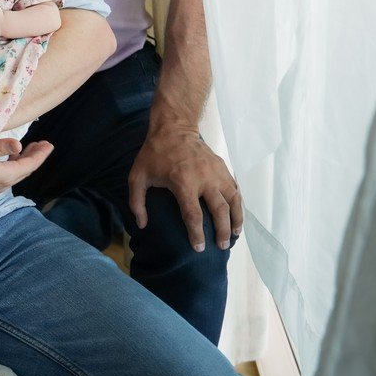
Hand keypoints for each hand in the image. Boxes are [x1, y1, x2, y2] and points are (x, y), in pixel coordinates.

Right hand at [0, 138, 53, 195]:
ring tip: (31, 149)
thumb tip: (19, 144)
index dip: (40, 155)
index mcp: (5, 175)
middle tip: (44, 145)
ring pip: (18, 173)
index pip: (29, 165)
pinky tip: (12, 157)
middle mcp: (4, 184)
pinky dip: (15, 164)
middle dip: (36, 157)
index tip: (49, 145)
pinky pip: (10, 175)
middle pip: (26, 169)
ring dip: (26, 160)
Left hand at [129, 124, 241, 251]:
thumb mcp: (137, 176)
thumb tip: (142, 225)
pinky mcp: (223, 167)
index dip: (197, 234)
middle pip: (219, 211)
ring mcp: (216, 172)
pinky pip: (235, 189)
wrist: (174, 127)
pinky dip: (238, 204)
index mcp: (183, 182)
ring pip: (233, 201)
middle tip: (221, 246)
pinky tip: (237, 215)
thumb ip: (137, 202)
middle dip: (222, 231)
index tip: (199, 248)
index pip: (194, 215)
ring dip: (236, 220)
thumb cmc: (154, 154)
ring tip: (235, 234)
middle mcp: (204, 178)